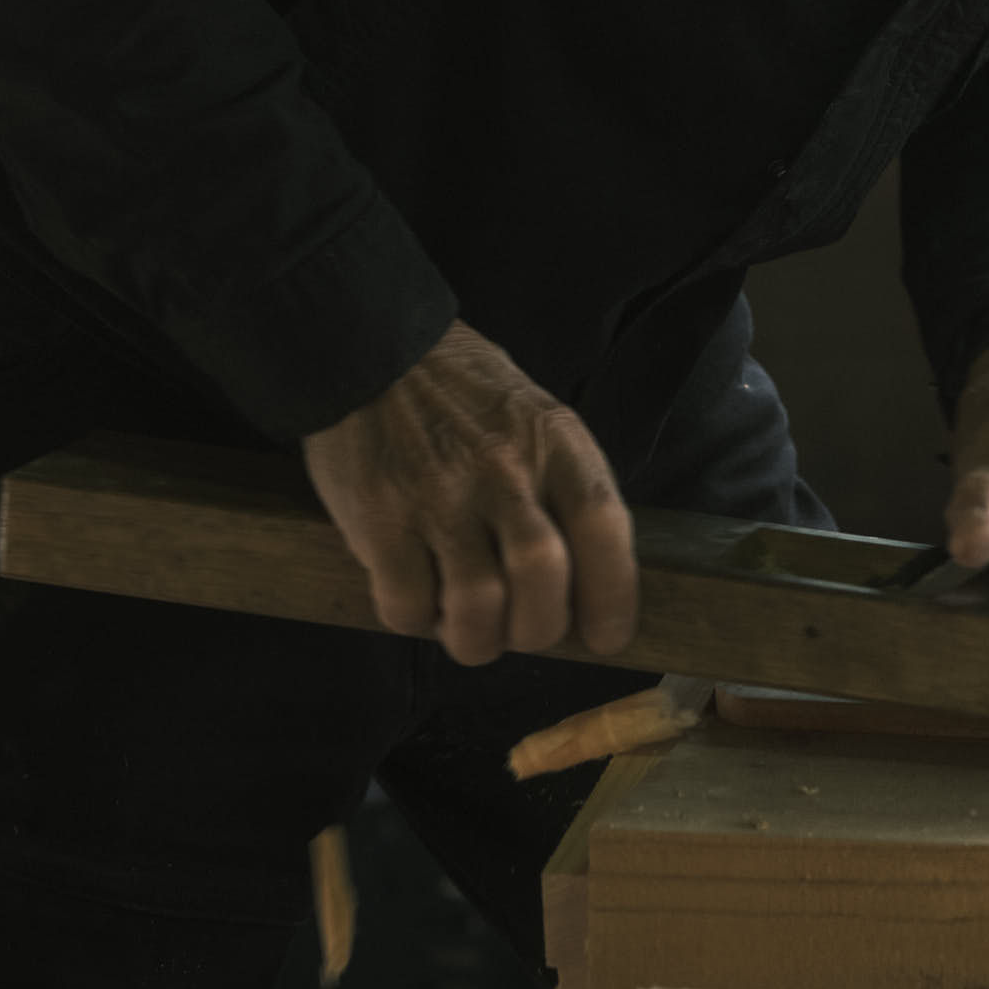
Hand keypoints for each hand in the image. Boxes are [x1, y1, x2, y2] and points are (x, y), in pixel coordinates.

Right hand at [304, 318, 639, 668]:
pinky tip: (418, 598)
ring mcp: (438, 493)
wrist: (374, 349)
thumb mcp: (536, 416)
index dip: (613, 596)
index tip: (606, 636)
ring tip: (469, 627)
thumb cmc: (464, 395)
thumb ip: (562, 488)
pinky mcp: (378, 517)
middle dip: (537, 629)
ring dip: (476, 639)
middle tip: (522, 629)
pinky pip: (406, 605)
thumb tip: (586, 587)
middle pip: (542, 580)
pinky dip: (416, 620)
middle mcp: (502, 467)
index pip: (604, 525)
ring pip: (477, 607)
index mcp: (554, 440)